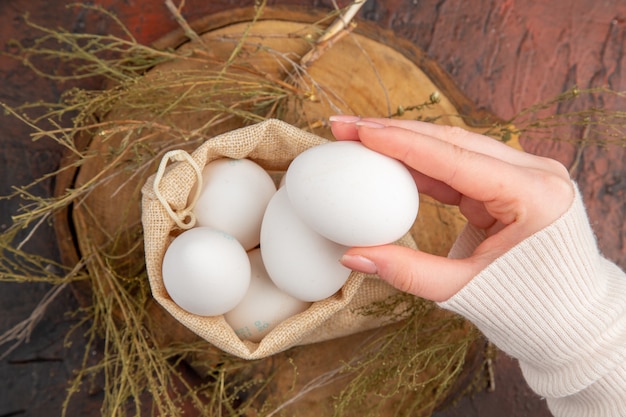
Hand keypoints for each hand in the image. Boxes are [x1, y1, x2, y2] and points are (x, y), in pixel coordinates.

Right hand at [330, 115, 574, 301]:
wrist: (569, 320)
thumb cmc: (529, 308)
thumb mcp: (463, 290)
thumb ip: (406, 271)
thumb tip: (351, 256)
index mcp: (534, 195)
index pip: (455, 158)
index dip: (402, 142)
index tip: (360, 130)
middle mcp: (533, 174)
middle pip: (452, 141)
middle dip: (396, 132)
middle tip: (348, 126)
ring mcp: (524, 175)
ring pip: (454, 147)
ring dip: (406, 143)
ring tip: (360, 138)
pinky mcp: (510, 184)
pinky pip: (459, 167)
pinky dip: (422, 165)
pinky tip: (388, 160)